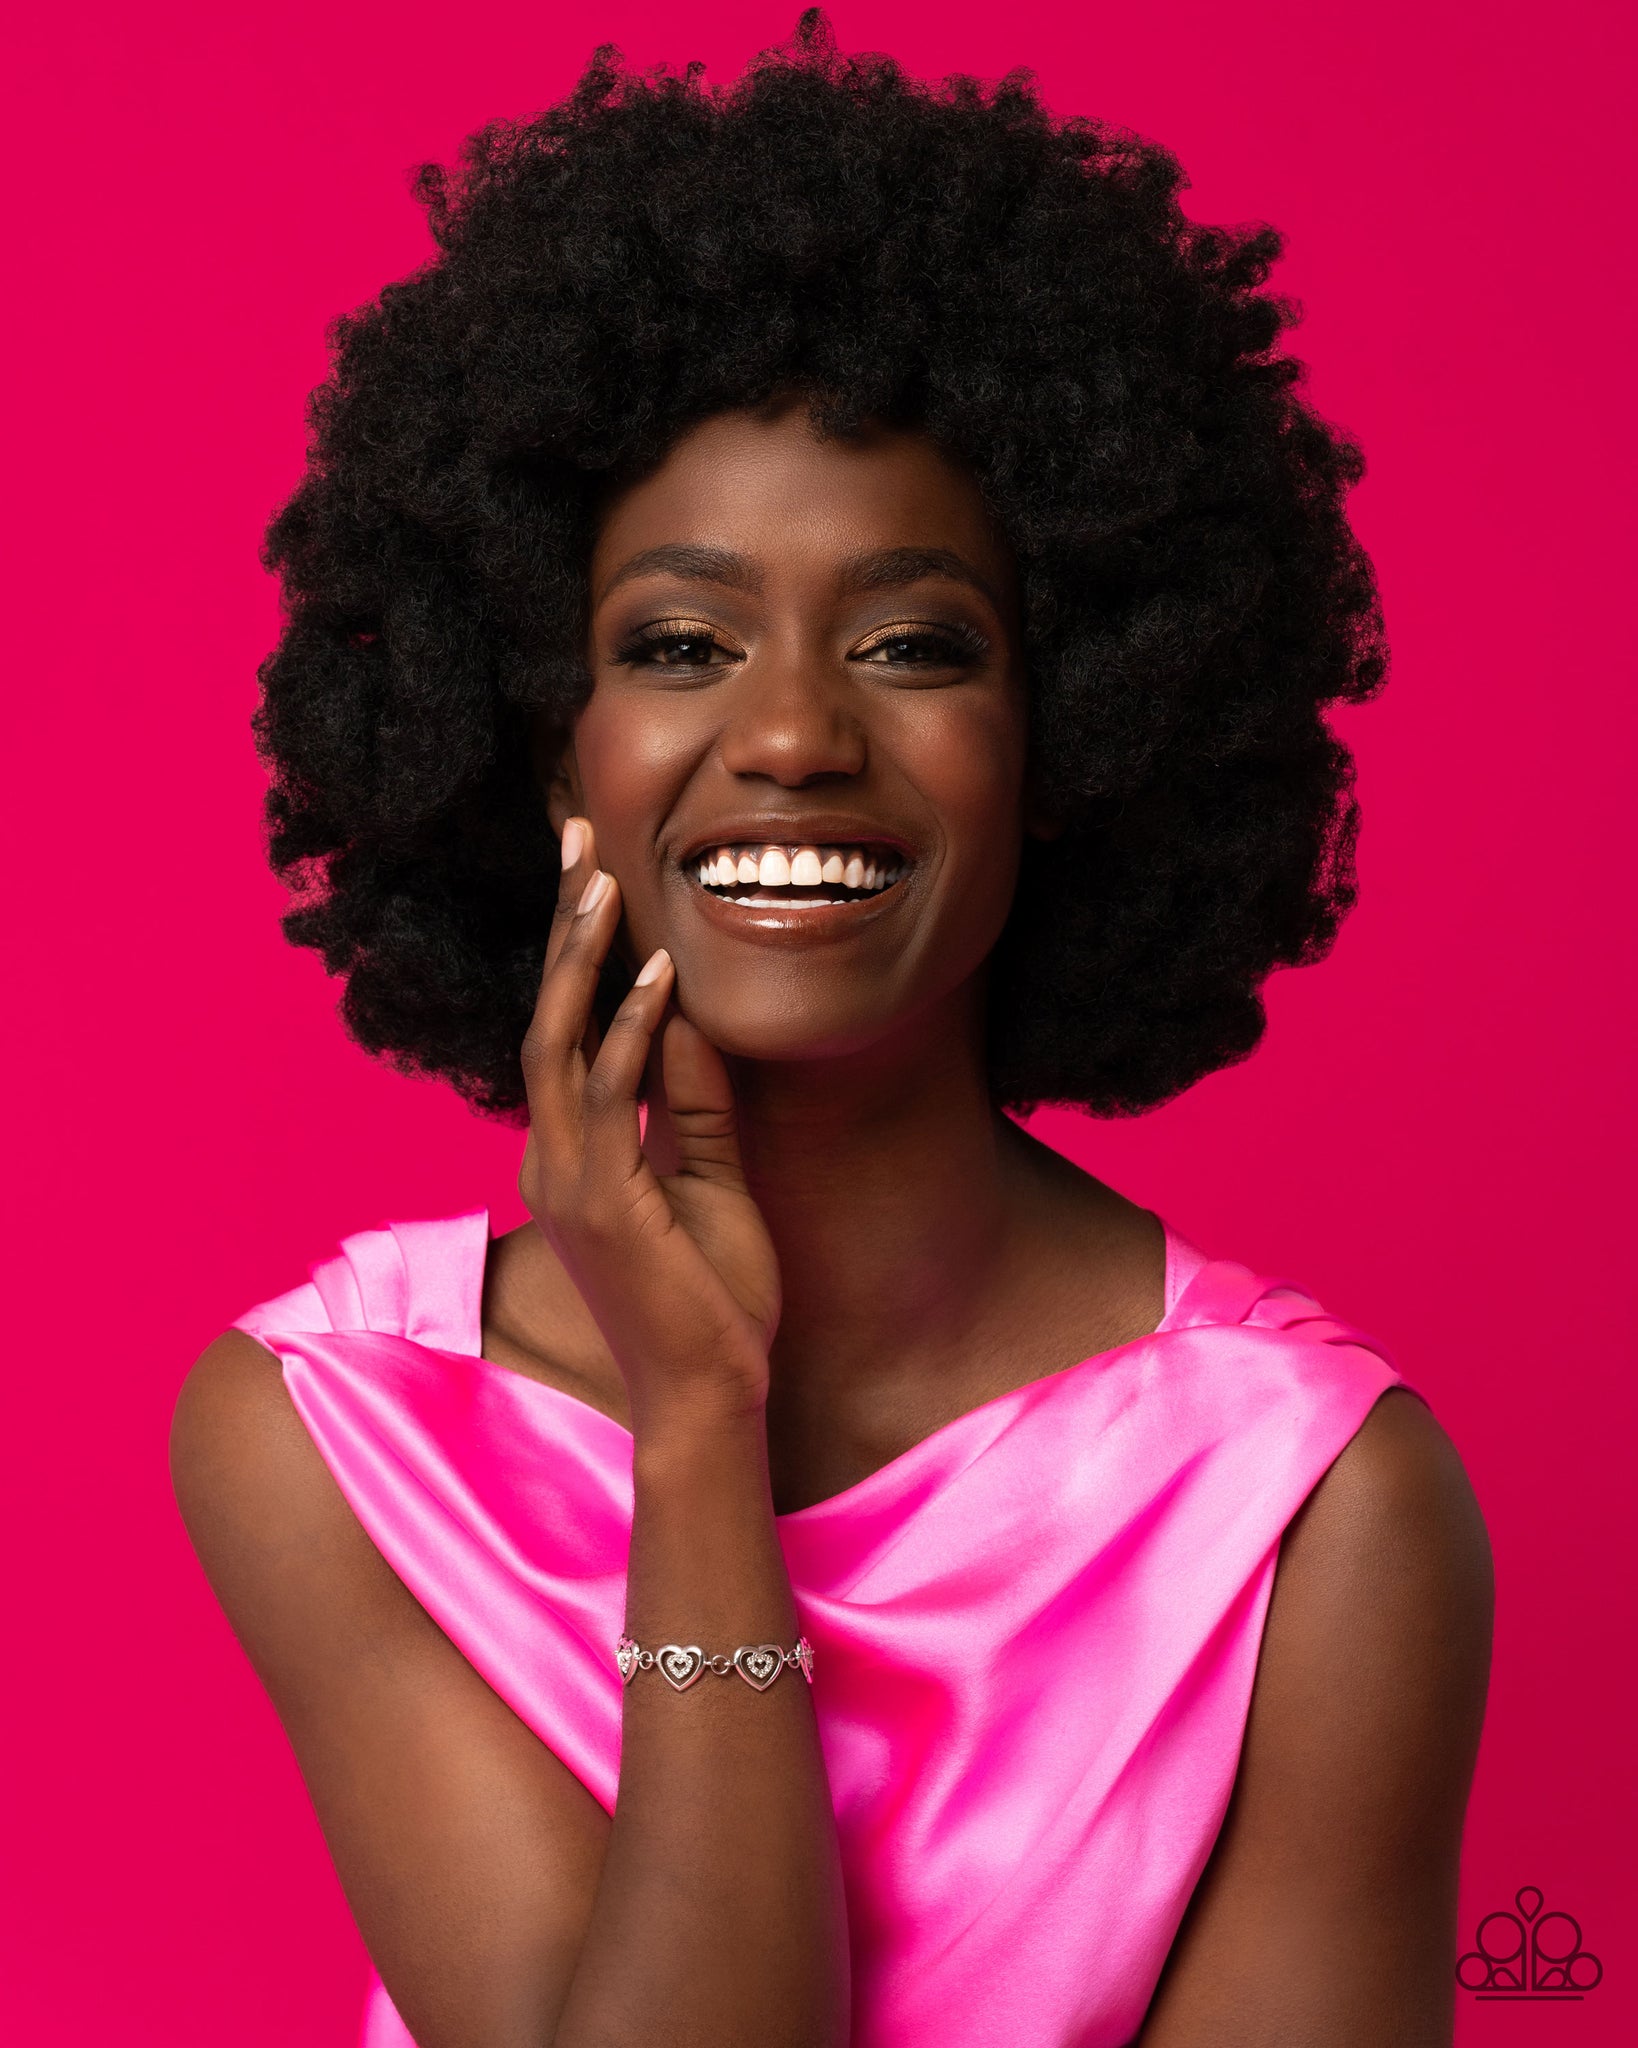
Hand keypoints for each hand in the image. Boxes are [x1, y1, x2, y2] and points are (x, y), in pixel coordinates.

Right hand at [518, 818, 780, 1435]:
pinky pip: (610, 1097)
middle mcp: (554, 1158)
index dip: (574, 952)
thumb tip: (694, 1017)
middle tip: (574, 838)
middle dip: (559, 927)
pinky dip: (632, 1031)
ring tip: (603, 881)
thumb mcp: (710, 1182)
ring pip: (556, 1043)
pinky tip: (661, 977)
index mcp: (574, 1155)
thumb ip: (694, 1104)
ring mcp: (568, 1181)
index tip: (593, 876)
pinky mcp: (601, 1203)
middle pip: (542, 1017)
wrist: (711, 1397)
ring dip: (581, 958)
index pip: (563, 1032)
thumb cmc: (713, 1300)